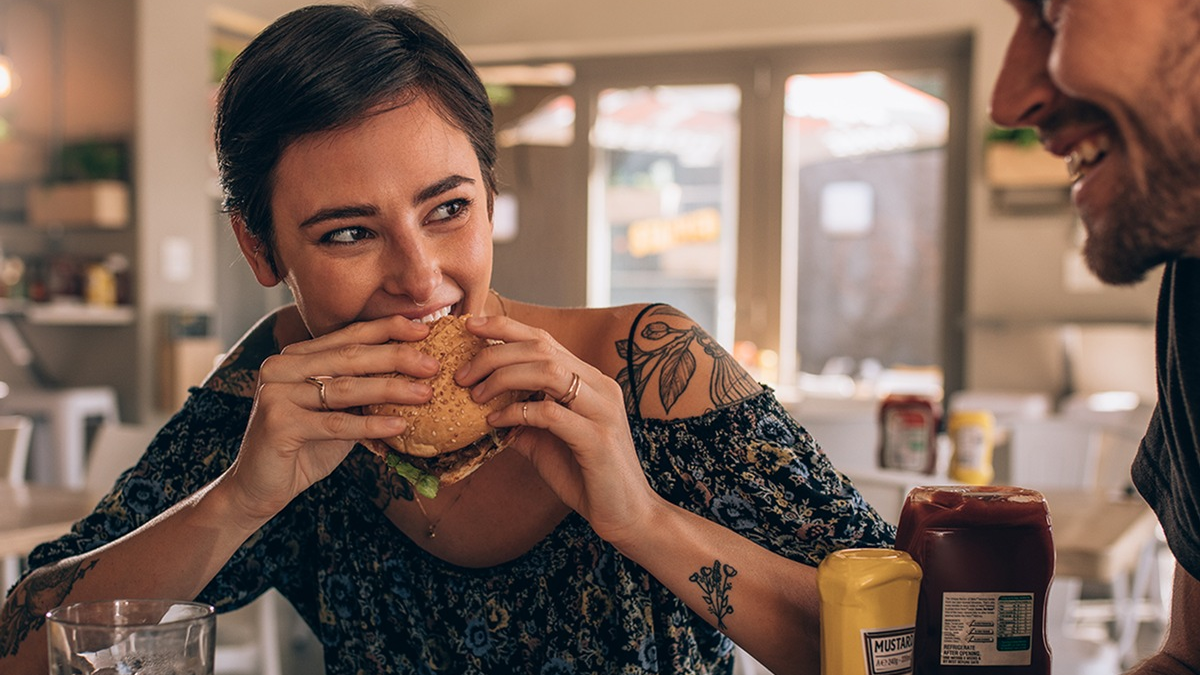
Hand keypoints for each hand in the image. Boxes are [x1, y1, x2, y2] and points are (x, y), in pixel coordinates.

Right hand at [225, 316, 438, 523]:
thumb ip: (361, 389)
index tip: (426, 330)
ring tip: (426, 394)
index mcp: (297, 356)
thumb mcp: (336, 411)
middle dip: (397, 358)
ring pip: (346, 388)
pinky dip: (371, 426)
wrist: (259, 486)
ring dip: (392, 390)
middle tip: (434, 365)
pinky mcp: (278, 423)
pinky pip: (335, 423)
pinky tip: (399, 427)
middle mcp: (282, 367)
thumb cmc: (305, 446)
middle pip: (350, 357)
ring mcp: (277, 393)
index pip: (349, 336)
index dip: (389, 330)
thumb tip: (415, 371)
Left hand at [457, 315, 662, 545]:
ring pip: (548, 372)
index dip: (507, 327)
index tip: (471, 325)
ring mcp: (602, 410)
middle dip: (495, 354)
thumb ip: (522, 420)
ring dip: (503, 378)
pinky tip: (495, 422)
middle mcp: (600, 387)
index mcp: (590, 381)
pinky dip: (517, 412)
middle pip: (542, 349)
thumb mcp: (546, 443)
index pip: (545, 340)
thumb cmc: (586, 477)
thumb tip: (484, 408)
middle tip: (462, 374)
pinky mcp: (598, 439)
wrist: (626, 515)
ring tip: (475, 395)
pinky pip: (550, 413)